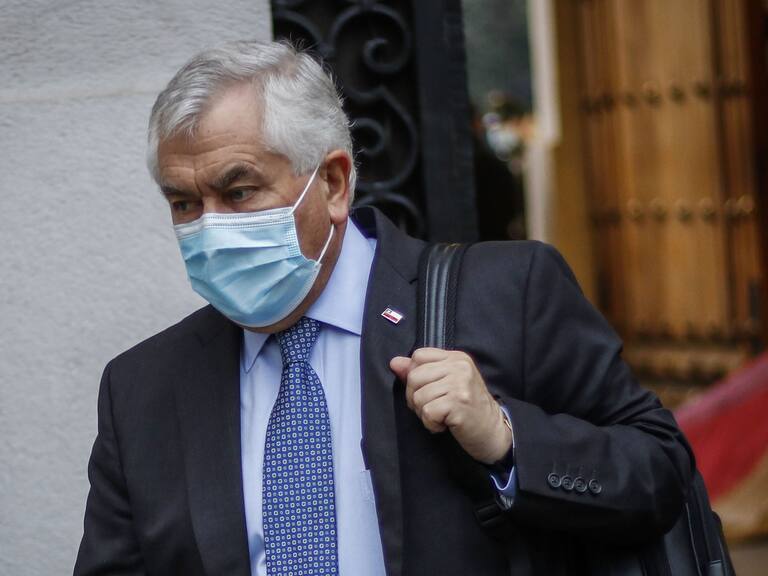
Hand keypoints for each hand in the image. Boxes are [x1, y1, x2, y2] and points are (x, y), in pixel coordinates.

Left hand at [389, 348, 512, 464]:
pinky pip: (427, 412)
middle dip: (415, 398)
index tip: (427, 390)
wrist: (492, 430)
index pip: (418, 356)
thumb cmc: (467, 408)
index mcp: (456, 358)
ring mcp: (460, 384)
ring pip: (419, 396)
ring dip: (424, 413)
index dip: (414, 376)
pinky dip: (431, 424)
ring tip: (441, 416)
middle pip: (414, 377)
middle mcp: (459, 367)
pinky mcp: (459, 402)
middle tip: (433, 408)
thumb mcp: (446, 383)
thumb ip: (420, 371)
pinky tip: (444, 424)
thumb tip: (394, 363)